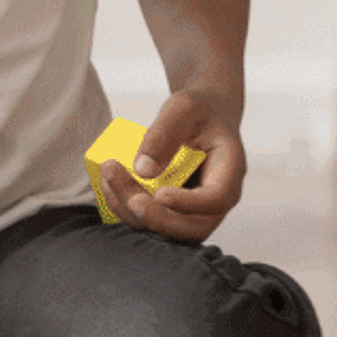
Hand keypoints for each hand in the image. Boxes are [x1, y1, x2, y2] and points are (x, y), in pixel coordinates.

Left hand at [96, 88, 245, 243]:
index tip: (160, 193)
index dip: (188, 204)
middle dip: (155, 217)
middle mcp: (215, 199)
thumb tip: (142, 170)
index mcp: (229, 172)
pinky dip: (126, 207)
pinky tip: (108, 182)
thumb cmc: (198, 110)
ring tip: (108, 175)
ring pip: (167, 229)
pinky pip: (151, 219)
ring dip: (132, 210)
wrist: (202, 115)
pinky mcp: (173, 208)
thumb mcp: (184, 108)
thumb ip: (165, 133)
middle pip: (192, 227)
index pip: (216, 199)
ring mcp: (194, 208)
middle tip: (126, 193)